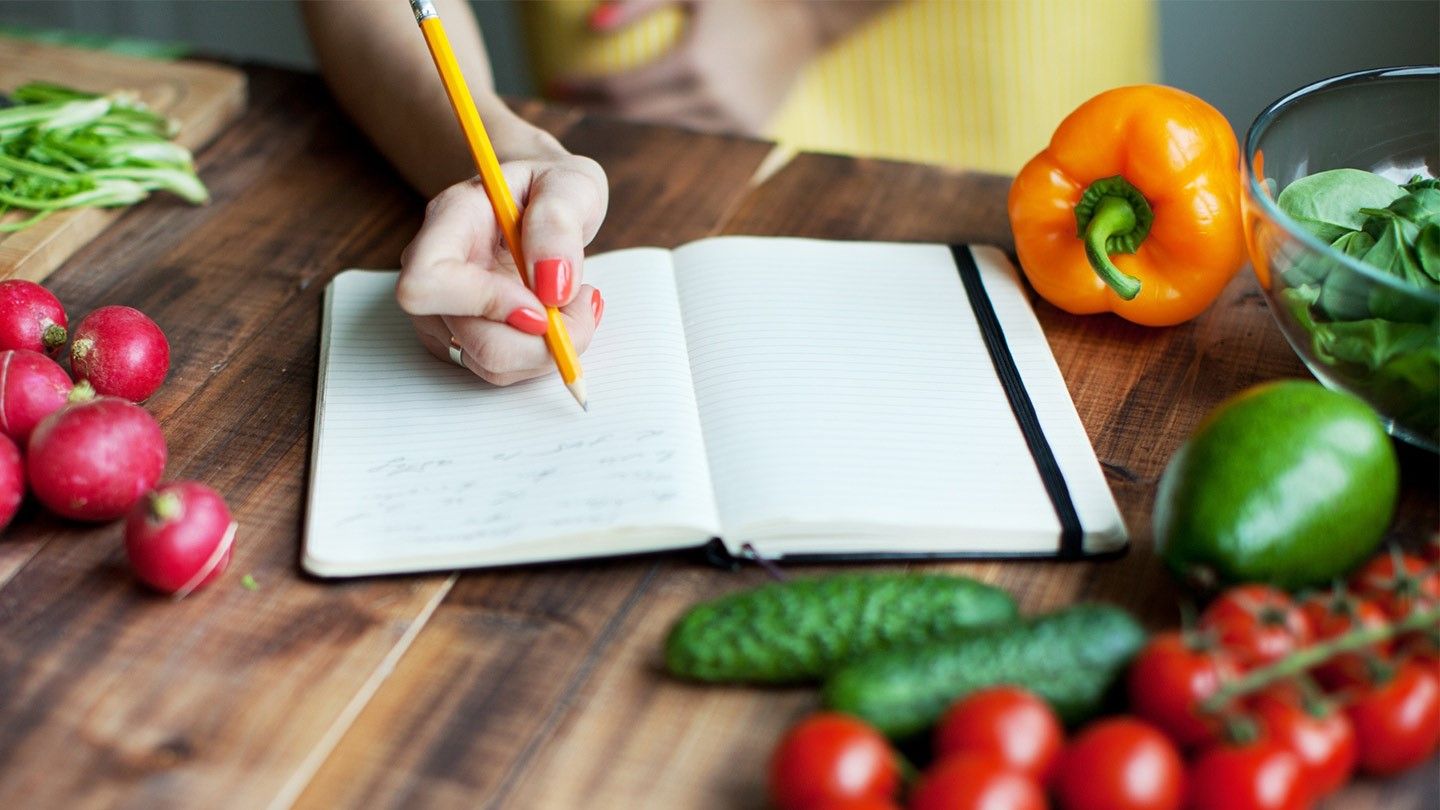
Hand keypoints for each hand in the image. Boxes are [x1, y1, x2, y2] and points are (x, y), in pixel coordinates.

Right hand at [398, 154, 608, 384]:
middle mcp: (433, 269)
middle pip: (468, 337)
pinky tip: (560, 318)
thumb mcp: (572, 184)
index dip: (485, 304)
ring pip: (491, 364)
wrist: (539, 200)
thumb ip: (559, 222)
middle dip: (539, 340)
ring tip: (576, 303)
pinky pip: (503, 370)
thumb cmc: (551, 188)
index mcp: (449, 221)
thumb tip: (552, 284)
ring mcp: (443, 310)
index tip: (542, 304)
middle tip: (583, 303)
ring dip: (548, 349)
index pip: (428, 281)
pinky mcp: (464, 337)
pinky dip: (542, 355)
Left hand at [557, 0, 824, 135]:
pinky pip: (695, 134)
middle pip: (635, 117)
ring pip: (664, 131)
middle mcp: (713, 99)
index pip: (621, 90)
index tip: (555, 85)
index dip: (584, 90)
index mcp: (695, 63)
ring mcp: (733, 121)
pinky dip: (667, 125)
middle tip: (568, 100)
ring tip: (599, 109)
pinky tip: (645, 115)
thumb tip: (591, 24)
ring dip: (629, 122)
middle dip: (596, 110)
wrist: (811, 17)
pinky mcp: (749, 131)